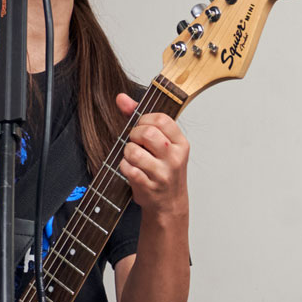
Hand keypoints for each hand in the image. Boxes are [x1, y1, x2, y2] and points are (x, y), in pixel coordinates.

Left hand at [115, 93, 189, 221]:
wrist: (169, 204)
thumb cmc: (164, 170)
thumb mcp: (161, 143)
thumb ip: (141, 118)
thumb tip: (121, 98)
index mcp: (181, 144)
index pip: (161, 119)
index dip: (144, 120)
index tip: (142, 127)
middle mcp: (174, 158)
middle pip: (146, 133)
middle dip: (134, 136)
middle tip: (137, 143)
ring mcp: (163, 174)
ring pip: (133, 151)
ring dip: (128, 153)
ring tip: (134, 158)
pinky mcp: (149, 186)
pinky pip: (127, 168)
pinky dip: (125, 167)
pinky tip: (132, 170)